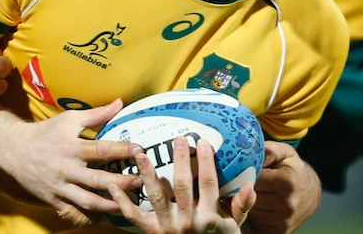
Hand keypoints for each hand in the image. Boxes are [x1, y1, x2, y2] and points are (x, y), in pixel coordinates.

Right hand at [0, 100, 143, 226]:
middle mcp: (66, 168)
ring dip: (110, 204)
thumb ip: (96, 114)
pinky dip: (89, 217)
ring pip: (88, 201)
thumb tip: (120, 103)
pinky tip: (105, 217)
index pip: (101, 149)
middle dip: (122, 183)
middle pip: (98, 180)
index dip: (122, 150)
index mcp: (71, 146)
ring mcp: (59, 186)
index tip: (140, 150)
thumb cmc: (45, 132)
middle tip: (141, 181)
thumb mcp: (69, 119)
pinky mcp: (53, 199)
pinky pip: (74, 212)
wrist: (13, 150)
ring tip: (128, 204)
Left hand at [109, 137, 255, 233]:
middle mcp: (187, 220)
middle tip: (178, 138)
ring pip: (156, 196)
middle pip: (183, 185)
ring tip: (140, 152)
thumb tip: (251, 183)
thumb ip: (241, 206)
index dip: (207, 162)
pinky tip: (112, 184)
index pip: (209, 184)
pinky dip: (122, 201)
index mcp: (209, 216)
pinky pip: (134, 216)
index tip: (202, 142)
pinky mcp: (151, 232)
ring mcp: (167, 226)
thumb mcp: (233, 227)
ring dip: (147, 173)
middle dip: (181, 160)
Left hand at [242, 141, 319, 233]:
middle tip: (234, 181)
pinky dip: (249, 213)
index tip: (234, 169)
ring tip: (243, 192)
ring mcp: (283, 219)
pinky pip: (254, 221)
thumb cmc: (293, 170)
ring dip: (242, 201)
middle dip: (239, 188)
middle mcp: (287, 203)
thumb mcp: (285, 153)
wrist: (310, 194)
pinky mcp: (279, 231)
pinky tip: (250, 204)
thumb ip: (270, 149)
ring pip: (249, 209)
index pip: (252, 178)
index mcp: (287, 182)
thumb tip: (253, 150)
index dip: (241, 173)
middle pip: (248, 195)